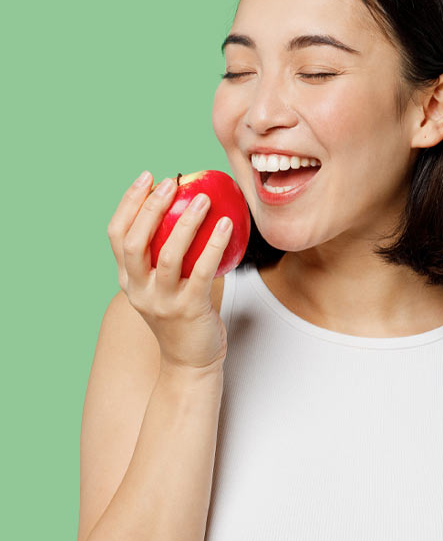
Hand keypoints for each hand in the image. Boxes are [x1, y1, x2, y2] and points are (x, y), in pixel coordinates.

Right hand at [107, 172, 233, 371]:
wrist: (191, 363)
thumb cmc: (183, 318)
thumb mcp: (163, 287)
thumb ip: (164, 256)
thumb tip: (185, 208)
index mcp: (128, 281)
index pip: (117, 235)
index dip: (129, 203)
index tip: (147, 178)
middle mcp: (139, 290)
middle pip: (135, 242)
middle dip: (150, 207)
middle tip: (172, 182)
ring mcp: (162, 302)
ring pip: (168, 255)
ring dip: (185, 222)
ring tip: (203, 198)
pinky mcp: (189, 310)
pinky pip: (202, 271)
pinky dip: (214, 245)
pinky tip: (226, 224)